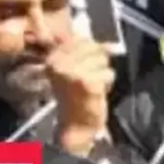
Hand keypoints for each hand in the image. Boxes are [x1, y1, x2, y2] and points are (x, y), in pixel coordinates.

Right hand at [46, 38, 114, 154]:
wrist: (76, 124)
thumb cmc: (76, 94)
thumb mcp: (76, 68)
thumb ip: (88, 50)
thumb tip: (110, 42)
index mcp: (53, 57)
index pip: (83, 39)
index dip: (92, 51)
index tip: (84, 66)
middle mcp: (58, 62)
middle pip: (95, 48)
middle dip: (98, 63)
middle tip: (87, 78)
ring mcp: (71, 72)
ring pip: (104, 59)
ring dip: (102, 73)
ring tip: (90, 85)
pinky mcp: (86, 82)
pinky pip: (108, 73)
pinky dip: (107, 83)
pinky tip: (96, 92)